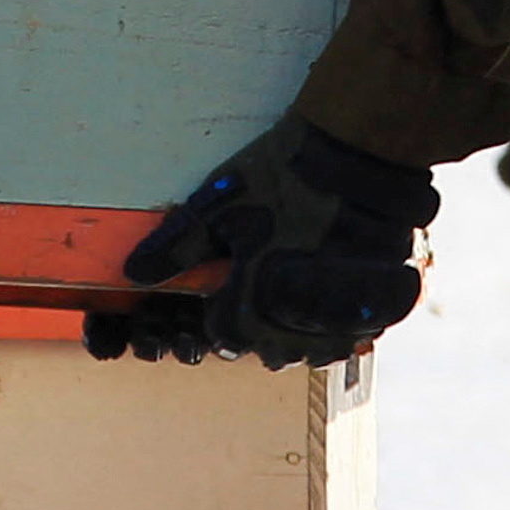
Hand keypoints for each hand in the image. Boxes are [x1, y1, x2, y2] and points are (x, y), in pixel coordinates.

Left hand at [114, 110, 438, 369]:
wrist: (359, 160)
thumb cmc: (282, 179)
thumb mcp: (219, 206)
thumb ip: (176, 245)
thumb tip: (134, 272)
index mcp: (248, 313)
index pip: (223, 339)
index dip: (220, 314)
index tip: (229, 289)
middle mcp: (293, 333)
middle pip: (266, 350)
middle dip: (258, 324)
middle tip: (265, 281)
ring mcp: (338, 328)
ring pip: (308, 349)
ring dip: (298, 327)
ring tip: (297, 287)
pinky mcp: (375, 317)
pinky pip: (346, 337)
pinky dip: (334, 321)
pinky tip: (329, 290)